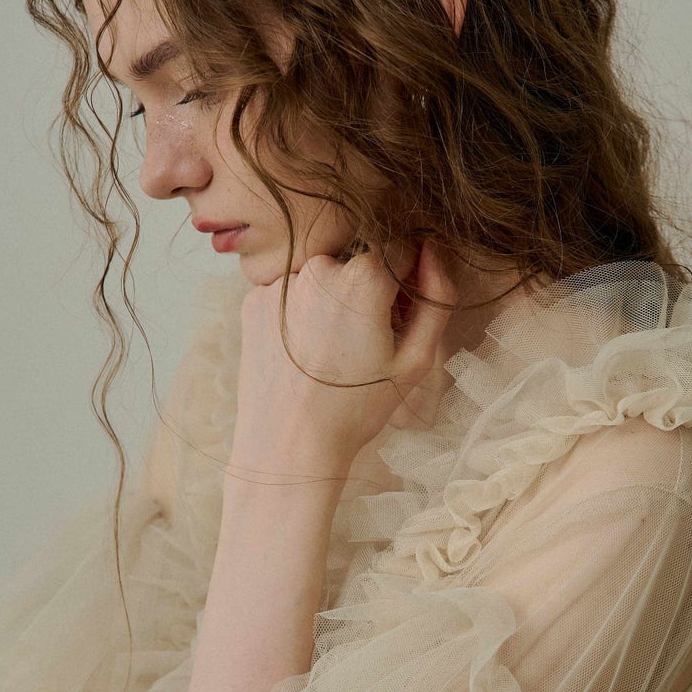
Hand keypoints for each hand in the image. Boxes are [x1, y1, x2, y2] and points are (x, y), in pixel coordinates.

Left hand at [229, 238, 457, 480]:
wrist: (288, 444)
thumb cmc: (357, 409)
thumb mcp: (416, 360)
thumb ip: (437, 297)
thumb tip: (432, 251)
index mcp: (364, 278)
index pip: (401, 248)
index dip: (407, 281)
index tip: (400, 315)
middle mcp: (319, 268)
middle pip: (359, 260)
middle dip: (369, 288)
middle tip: (364, 338)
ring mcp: (281, 281)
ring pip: (323, 276)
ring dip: (333, 299)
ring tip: (330, 349)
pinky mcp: (255, 299)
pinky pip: (291, 292)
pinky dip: (301, 312)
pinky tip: (304, 350)